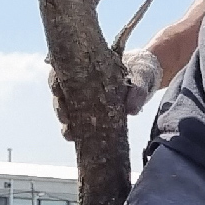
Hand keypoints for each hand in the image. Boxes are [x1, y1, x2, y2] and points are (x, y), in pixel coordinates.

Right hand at [51, 48, 165, 142]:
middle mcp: (81, 81)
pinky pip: (79, 120)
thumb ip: (138, 92)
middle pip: (60, 92)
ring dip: (65, 122)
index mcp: (86, 65)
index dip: (55, 81)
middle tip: (64, 119)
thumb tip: (131, 111)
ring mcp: (86, 97)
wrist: (148, 78)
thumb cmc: (141, 71)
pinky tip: (74, 139)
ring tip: (68, 134)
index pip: (62, 70)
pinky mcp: (93, 112)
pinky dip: (75, 129)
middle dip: (59, 107)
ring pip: (67, 108)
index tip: (57, 91)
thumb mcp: (141, 77)